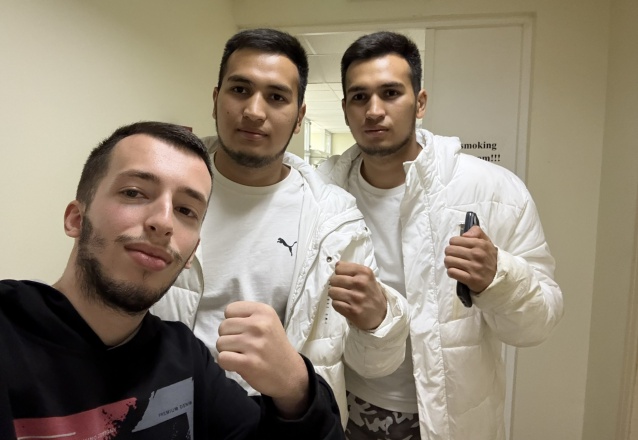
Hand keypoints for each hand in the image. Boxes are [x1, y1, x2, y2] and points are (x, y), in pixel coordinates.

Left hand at [217, 301, 308, 417]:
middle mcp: (259, 325)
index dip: (233, 322)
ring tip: (243, 355)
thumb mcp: (268, 322)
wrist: (290, 373)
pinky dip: (227, 363)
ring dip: (227, 351)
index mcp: (264, 311)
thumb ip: (248, 316)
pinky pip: (222, 358)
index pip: (230, 310)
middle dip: (229, 337)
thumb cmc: (274, 346)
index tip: (244, 331)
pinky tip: (239, 364)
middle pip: (223, 326)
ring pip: (220, 343)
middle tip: (243, 346)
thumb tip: (224, 320)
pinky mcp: (248, 363)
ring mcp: (254, 344)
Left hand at [328, 261, 386, 330]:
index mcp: (365, 272)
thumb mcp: (367, 277)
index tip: (344, 278)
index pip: (339, 267)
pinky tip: (345, 305)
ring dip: (335, 295)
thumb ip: (353, 269)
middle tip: (343, 289)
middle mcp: (360, 283)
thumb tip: (336, 265)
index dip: (339, 273)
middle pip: (334, 280)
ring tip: (343, 297)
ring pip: (332, 292)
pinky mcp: (351, 310)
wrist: (381, 314)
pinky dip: (338, 304)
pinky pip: (335, 303)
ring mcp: (355, 297)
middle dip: (336, 284)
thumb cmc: (371, 293)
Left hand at [444, 226, 497, 292]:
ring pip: (448, 261)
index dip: (454, 244)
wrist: (498, 277)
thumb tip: (464, 235)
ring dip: (449, 263)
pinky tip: (457, 271)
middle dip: (450, 253)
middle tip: (455, 257)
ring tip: (455, 264)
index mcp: (480, 244)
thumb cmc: (488, 258)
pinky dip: (451, 272)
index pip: (454, 240)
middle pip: (449, 250)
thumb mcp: (486, 242)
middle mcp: (477, 254)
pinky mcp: (471, 279)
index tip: (458, 248)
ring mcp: (474, 268)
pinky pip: (451, 272)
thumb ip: (476, 232)